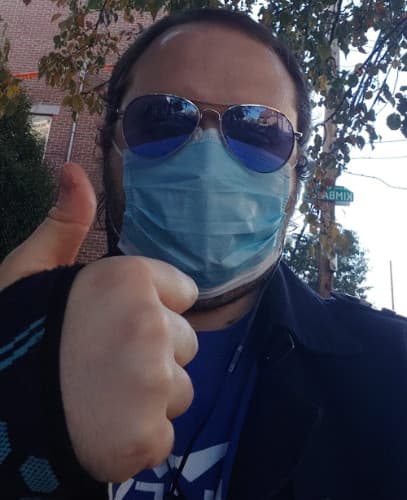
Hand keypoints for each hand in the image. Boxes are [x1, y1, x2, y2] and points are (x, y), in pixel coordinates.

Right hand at [0, 163, 197, 481]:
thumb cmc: (14, 334)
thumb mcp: (31, 272)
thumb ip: (64, 223)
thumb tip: (74, 169)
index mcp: (129, 279)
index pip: (183, 292)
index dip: (153, 308)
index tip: (116, 324)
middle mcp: (150, 325)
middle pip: (186, 342)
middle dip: (153, 354)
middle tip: (100, 366)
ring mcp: (151, 385)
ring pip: (180, 390)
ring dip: (148, 400)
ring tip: (98, 402)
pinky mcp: (144, 438)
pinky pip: (162, 434)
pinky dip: (137, 438)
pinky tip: (98, 433)